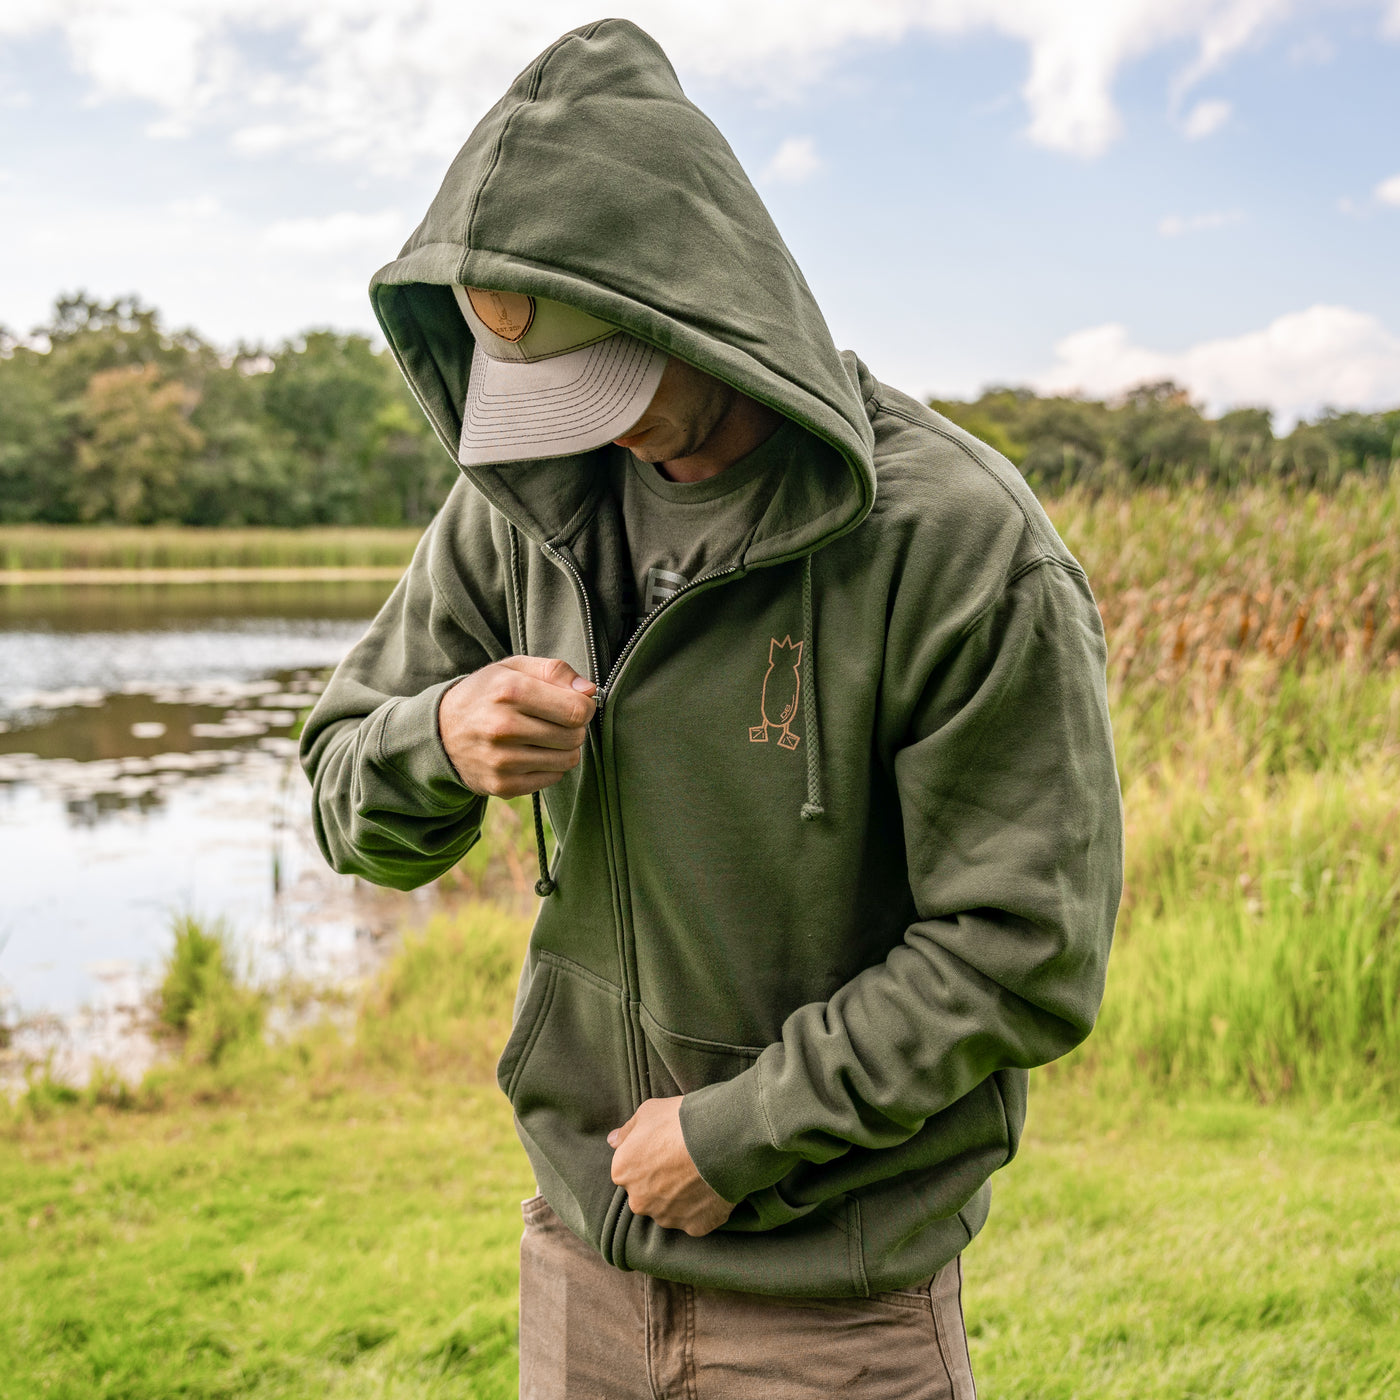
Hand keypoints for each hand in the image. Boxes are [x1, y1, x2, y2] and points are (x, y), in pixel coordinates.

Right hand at [438, 655, 595, 797]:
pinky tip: (532, 753)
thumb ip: (555, 670)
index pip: (576, 709)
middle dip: (575, 727)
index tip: (577, 703)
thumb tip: (589, 690)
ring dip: (565, 747)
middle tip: (558, 720)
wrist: (441, 731)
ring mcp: (502, 760)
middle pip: (574, 735)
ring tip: (545, 736)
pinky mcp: (503, 785)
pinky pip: (553, 778)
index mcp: (509, 690)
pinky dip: (550, 766)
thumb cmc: (487, 694)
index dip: (585, 706)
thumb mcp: (514, 668)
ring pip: (568, 759)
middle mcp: (503, 727)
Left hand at [608, 1096, 733, 1236]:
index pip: (630, 1169)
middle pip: (647, 1193)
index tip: (666, 1148)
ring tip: (701, 1173)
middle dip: (661, 1182)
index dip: (649, 1157)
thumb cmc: (679, 1121)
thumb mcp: (648, 1112)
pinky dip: (703, 1209)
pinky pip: (696, 1220)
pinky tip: (713, 1188)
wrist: (720, 1139)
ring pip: (670, 1209)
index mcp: (623, 1172)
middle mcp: (639, 1201)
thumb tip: (613, 1140)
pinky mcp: (694, 1227)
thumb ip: (627, 1130)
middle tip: (683, 1161)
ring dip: (681, 1197)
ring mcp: (667, 1217)